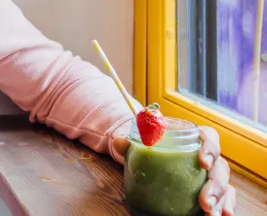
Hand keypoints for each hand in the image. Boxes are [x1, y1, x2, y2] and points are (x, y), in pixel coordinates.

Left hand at [113, 126, 235, 215]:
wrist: (148, 159)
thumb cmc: (149, 148)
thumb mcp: (137, 143)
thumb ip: (127, 143)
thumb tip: (120, 142)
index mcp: (193, 137)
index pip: (209, 136)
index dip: (210, 147)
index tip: (203, 162)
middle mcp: (207, 156)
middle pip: (220, 166)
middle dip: (215, 185)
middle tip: (205, 201)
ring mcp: (210, 174)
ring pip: (224, 185)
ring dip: (221, 200)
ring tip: (212, 214)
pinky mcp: (209, 189)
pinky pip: (224, 197)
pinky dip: (225, 206)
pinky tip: (222, 215)